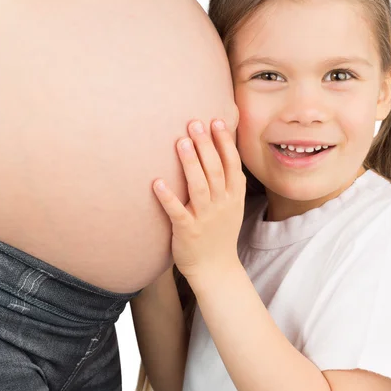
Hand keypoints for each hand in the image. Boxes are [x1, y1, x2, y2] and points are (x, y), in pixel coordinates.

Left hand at [153, 119, 246, 281]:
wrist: (216, 268)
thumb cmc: (220, 233)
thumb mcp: (233, 206)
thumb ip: (228, 182)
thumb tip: (219, 150)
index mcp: (234, 197)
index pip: (231, 164)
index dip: (224, 142)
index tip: (215, 121)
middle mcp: (222, 204)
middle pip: (215, 170)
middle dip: (206, 145)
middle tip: (194, 123)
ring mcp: (205, 217)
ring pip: (199, 186)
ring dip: (190, 163)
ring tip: (181, 142)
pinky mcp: (187, 230)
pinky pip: (177, 211)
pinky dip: (167, 197)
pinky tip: (157, 182)